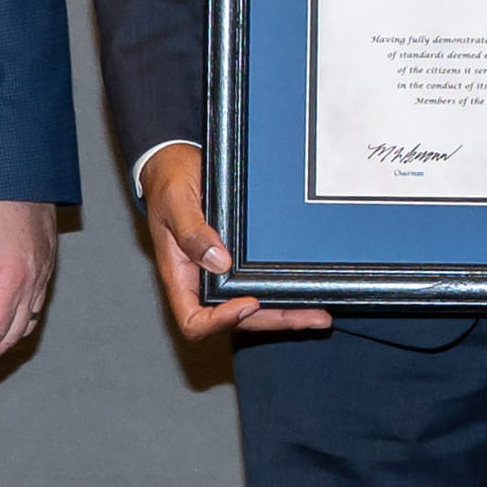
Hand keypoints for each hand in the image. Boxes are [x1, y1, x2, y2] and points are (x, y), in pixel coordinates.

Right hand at [138, 143, 328, 340]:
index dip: (220, 321)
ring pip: (253, 309)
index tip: (246, 303)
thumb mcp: (175, 203)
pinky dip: (282, 293)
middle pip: (235, 320)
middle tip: (309, 315)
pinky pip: (258, 285)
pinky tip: (306, 291)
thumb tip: (218, 261)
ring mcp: (221, 274)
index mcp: (180, 276)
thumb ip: (192, 233)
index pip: (194, 320)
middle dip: (272, 320)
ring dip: (285, 313)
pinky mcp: (237, 262)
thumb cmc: (168, 185)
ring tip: (318, 314)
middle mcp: (201, 282)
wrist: (177, 165)